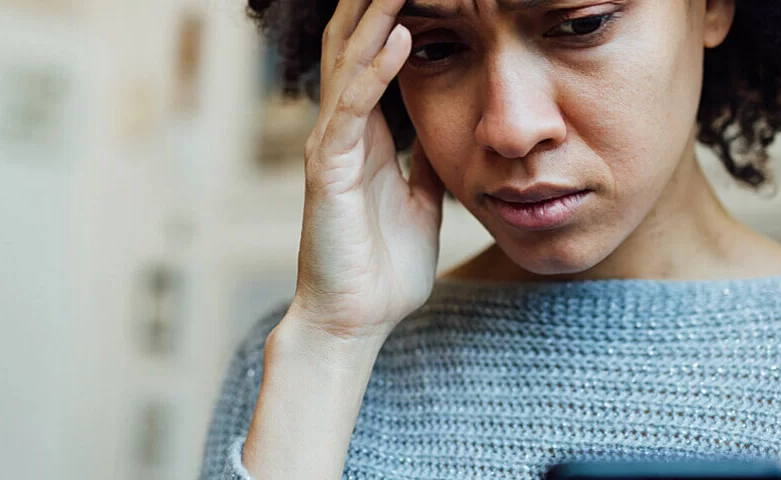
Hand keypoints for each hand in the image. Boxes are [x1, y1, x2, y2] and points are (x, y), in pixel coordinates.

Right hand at [290, 0, 444, 340]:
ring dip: (379, 15)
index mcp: (366, 133)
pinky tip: (402, 38)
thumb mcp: (422, 200)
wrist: (355, 321)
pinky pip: (353, 109)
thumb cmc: (382, 267)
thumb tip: (452, 131)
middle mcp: (344, 128)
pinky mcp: (329, 170)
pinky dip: (377, 71)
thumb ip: (426, 160)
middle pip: (357, 41)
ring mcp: (332, 145)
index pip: (378, 55)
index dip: (397, 13)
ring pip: (352, 61)